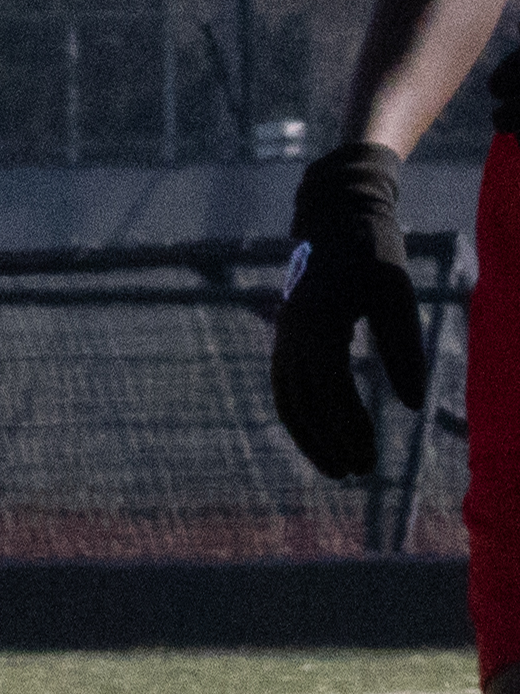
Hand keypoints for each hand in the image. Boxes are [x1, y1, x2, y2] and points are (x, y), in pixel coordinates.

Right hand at [268, 138, 421, 480]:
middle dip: (328, 442)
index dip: (347, 426)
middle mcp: (292, 336)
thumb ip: (404, 349)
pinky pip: (286, 391)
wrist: (334, 221)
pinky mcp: (286, 342)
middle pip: (303, 404)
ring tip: (337, 468)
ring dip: (309, 439)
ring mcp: (283, 339)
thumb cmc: (373, 255)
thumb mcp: (397, 296)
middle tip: (357, 473)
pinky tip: (321, 438)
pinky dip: (301, 420)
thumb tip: (410, 405)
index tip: (369, 456)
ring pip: (288, 402)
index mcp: (319, 322)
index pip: (329, 388)